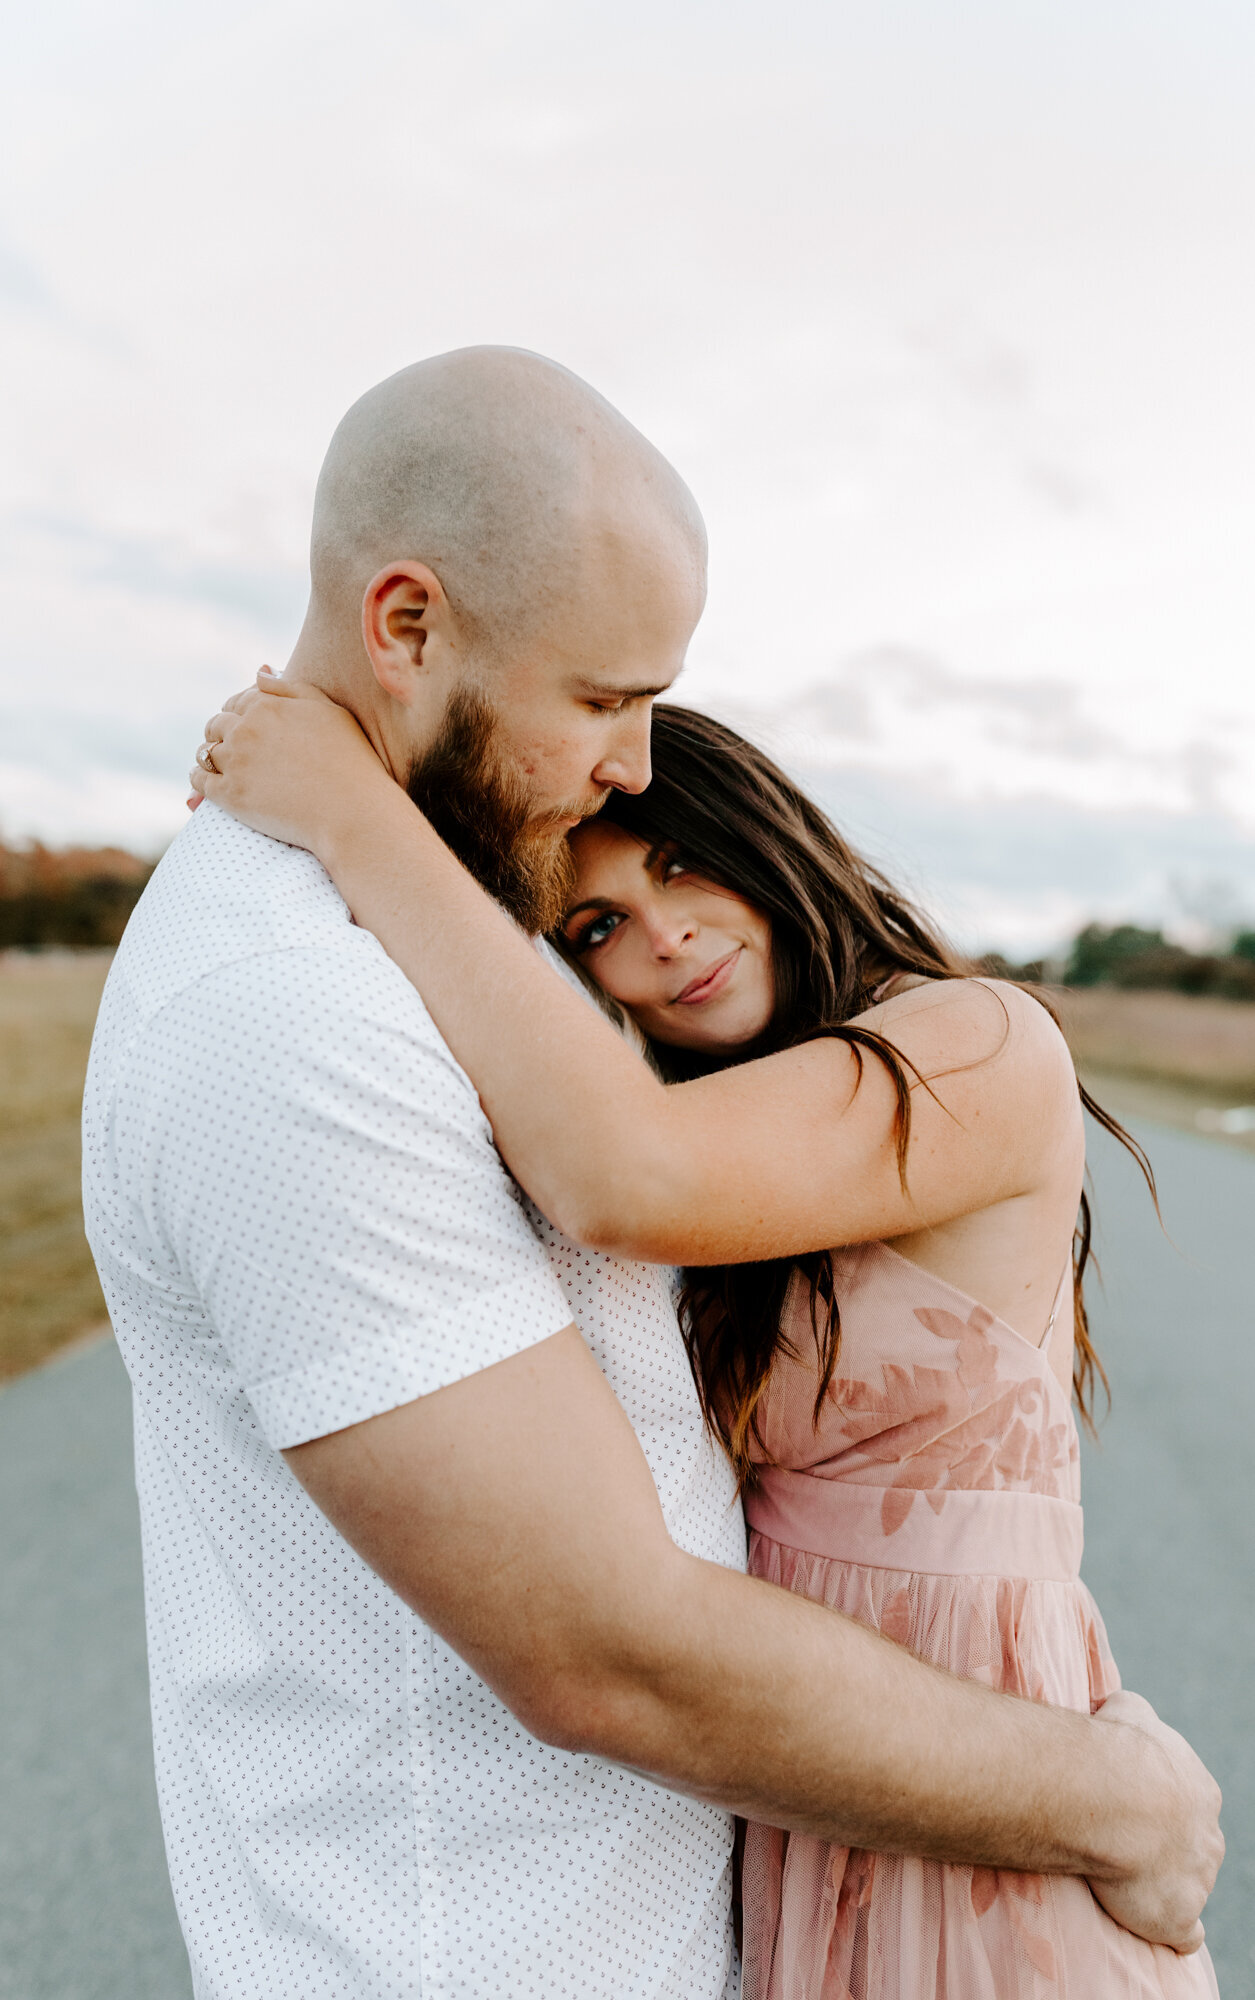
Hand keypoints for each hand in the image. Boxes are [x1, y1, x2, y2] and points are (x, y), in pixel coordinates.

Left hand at [189, 672, 395, 855]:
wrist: (352, 811)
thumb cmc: (350, 760)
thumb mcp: (329, 711)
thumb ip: (291, 688)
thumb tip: (259, 673)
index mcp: (266, 705)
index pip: (237, 702)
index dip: (238, 712)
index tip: (243, 725)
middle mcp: (245, 729)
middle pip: (216, 725)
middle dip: (221, 733)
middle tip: (233, 747)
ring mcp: (235, 762)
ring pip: (205, 752)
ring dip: (209, 755)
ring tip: (220, 765)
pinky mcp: (229, 794)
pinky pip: (199, 780)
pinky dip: (198, 780)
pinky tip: (206, 784)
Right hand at [1086, 1690, 1222, 1952]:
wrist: (1112, 1796)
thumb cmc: (1116, 1748)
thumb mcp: (1128, 1710)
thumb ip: (1134, 1715)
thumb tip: (1124, 1712)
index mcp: (1201, 1791)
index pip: (1188, 1804)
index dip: (1160, 1808)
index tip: (1129, 1807)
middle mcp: (1209, 1837)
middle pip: (1195, 1847)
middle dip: (1168, 1848)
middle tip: (1124, 1843)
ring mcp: (1200, 1880)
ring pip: (1190, 1888)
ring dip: (1164, 1887)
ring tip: (1122, 1880)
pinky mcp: (1179, 1918)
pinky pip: (1186, 1935)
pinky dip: (1174, 1934)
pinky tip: (1157, 1929)